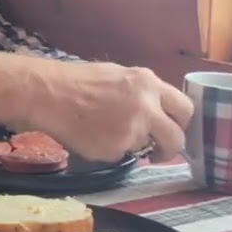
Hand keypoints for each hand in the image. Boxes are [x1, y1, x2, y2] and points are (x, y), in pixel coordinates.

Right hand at [0, 55, 193, 163]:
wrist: (47, 94)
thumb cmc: (77, 81)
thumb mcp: (118, 76)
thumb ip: (142, 94)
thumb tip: (156, 112)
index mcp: (148, 83)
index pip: (185, 107)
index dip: (180, 122)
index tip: (172, 129)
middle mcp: (146, 107)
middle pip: (177, 137)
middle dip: (170, 148)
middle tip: (158, 152)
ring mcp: (132, 131)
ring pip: (146, 148)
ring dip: (133, 147)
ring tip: (107, 134)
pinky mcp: (115, 150)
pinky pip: (121, 156)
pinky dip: (109, 151)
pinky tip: (91, 137)